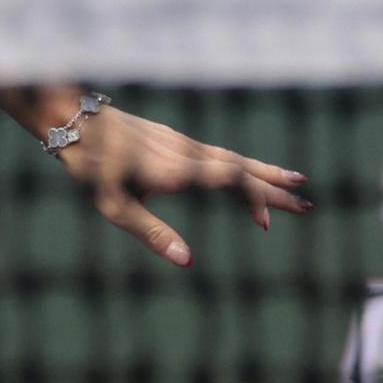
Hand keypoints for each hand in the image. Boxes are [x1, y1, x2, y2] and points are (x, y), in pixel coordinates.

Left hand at [55, 105, 311, 266]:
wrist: (74, 120)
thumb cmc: (90, 166)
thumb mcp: (114, 207)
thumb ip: (152, 234)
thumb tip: (188, 263)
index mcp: (177, 170)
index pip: (231, 181)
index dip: (255, 199)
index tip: (268, 222)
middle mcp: (186, 153)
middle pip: (241, 169)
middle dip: (275, 188)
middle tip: (309, 204)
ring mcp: (181, 142)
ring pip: (233, 157)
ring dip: (264, 172)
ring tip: (294, 182)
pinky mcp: (174, 138)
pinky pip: (218, 153)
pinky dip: (241, 165)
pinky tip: (247, 173)